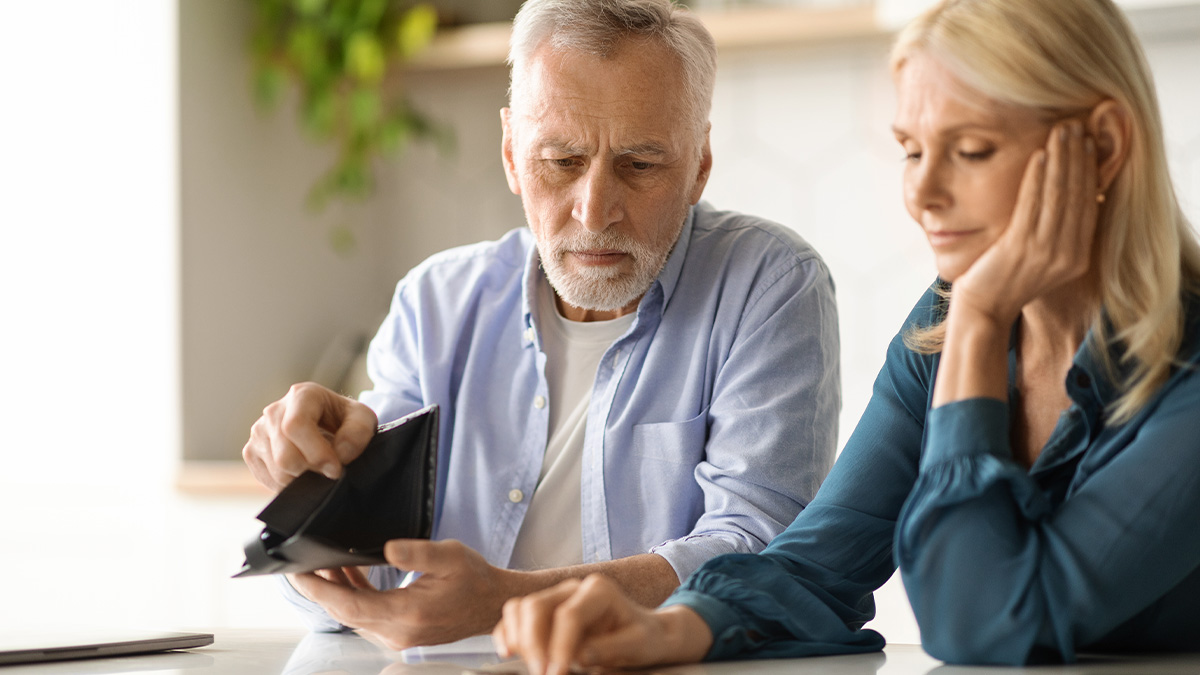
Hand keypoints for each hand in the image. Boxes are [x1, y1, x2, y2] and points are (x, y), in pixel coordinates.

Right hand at [242, 382, 377, 491]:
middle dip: (312, 471)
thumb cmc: (344, 420)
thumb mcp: (362, 419)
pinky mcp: (251, 451)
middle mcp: (273, 411)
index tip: (335, 469)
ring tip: (318, 469)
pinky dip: (289, 484)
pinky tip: (303, 473)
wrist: (326, 424)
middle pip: (285, 455)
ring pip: (277, 471)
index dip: (316, 453)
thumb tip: (340, 453)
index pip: (296, 426)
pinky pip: (268, 479)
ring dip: (303, 479)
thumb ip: (358, 433)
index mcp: (301, 395)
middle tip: (330, 471)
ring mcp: (259, 432)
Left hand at [289, 539, 517, 649]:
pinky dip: (354, 596)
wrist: (494, 603)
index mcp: (406, 614)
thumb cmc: (474, 579)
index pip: (348, 604)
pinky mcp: (400, 633)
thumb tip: (385, 548)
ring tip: (325, 563)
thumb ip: (416, 552)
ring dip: (336, 591)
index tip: (298, 574)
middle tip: (301, 565)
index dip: (319, 589)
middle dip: (320, 589)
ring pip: (354, 615)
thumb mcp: (449, 555)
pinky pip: (367, 616)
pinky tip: (351, 575)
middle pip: (344, 612)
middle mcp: (397, 632)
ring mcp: (398, 636)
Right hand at [492, 574, 711, 674]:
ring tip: (533, 667)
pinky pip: (514, 616)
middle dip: (534, 643)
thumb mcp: (638, 645)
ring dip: (519, 639)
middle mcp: (573, 588)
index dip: (559, 647)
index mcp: (599, 590)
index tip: (557, 673)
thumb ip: (610, 649)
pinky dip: (507, 633)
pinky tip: (508, 652)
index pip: (568, 614)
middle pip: (536, 606)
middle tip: (542, 674)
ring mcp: (556, 597)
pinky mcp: (544, 611)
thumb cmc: (642, 639)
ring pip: (520, 608)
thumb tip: (579, 655)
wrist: (644, 634)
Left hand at [952, 119, 1099, 324]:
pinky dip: (1036, 177)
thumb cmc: (1005, 278)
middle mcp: (1067, 256)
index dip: (1090, 170)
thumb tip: (1066, 194)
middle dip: (1078, 157)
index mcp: (1077, 257)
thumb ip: (1057, 231)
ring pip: (1058, 196)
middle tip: (1077, 125)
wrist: (982, 308)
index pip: (1090, 205)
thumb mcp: (1041, 256)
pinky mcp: (1020, 248)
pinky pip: (1031, 205)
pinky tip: (1039, 155)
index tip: (1088, 143)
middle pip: (1078, 196)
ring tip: (1061, 131)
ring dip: (1061, 159)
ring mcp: (1044, 253)